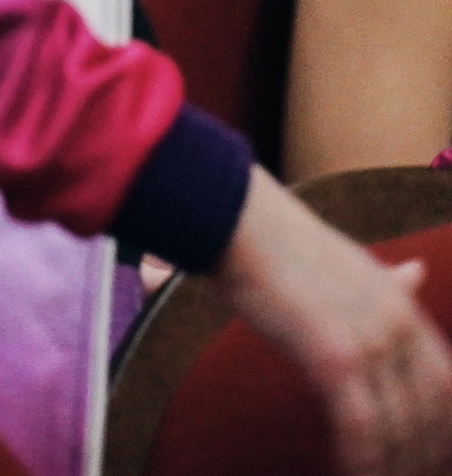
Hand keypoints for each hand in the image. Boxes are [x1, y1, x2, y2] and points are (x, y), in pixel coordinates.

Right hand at [216, 166, 451, 475]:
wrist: (237, 219)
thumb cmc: (279, 240)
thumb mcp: (350, 260)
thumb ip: (387, 281)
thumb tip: (418, 272)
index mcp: (403, 305)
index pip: (446, 385)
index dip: (441, 428)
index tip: (427, 456)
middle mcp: (397, 325)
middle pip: (429, 412)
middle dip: (421, 454)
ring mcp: (369, 340)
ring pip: (398, 425)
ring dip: (391, 463)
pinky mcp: (333, 355)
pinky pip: (361, 423)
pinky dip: (362, 455)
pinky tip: (349, 470)